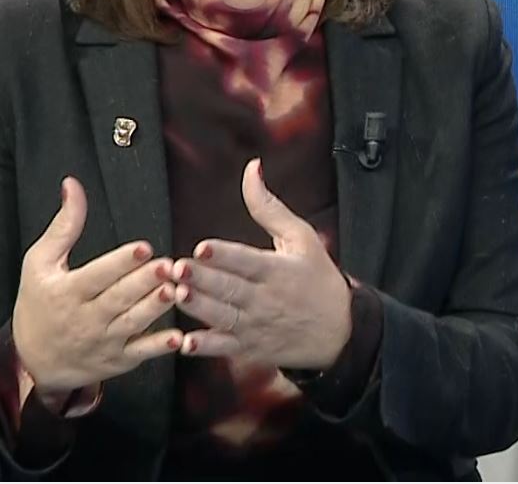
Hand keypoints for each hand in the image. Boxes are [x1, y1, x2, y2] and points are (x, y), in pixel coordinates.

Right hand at [11, 176, 183, 392]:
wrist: (33, 359)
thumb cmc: (38, 302)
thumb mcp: (40, 262)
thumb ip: (64, 225)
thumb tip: (73, 185)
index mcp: (66, 292)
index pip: (96, 275)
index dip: (119, 262)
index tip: (143, 248)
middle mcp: (85, 319)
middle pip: (118, 299)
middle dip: (144, 283)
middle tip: (169, 266)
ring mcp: (103, 342)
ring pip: (133, 324)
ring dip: (155, 308)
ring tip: (176, 290)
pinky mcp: (117, 360)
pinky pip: (140, 355)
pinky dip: (158, 347)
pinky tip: (177, 337)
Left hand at [170, 158, 352, 369]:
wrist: (340, 332)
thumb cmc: (319, 280)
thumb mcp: (301, 238)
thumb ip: (269, 206)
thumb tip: (251, 168)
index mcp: (277, 270)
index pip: (247, 260)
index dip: (225, 254)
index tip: (203, 247)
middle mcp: (265, 299)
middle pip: (230, 288)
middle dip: (203, 279)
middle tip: (178, 269)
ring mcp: (257, 326)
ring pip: (224, 317)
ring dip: (199, 308)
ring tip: (178, 296)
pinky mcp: (251, 348)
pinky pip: (226, 349)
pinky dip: (207, 347)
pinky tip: (186, 343)